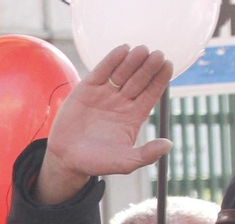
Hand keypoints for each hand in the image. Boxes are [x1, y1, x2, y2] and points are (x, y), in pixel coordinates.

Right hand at [38, 45, 173, 203]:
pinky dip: (112, 59)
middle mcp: (122, 101)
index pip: (151, 92)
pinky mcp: (87, 88)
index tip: (167, 66)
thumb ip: (146, 155)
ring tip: (141, 51)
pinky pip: (102, 70)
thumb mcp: (124, 162)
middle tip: (156, 55)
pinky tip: (122, 50)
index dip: (160, 79)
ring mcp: (105, 93)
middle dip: (148, 67)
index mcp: (134, 115)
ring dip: (133, 60)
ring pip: (123, 72)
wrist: (65, 158)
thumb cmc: (96, 161)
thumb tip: (169, 144)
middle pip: (139, 79)